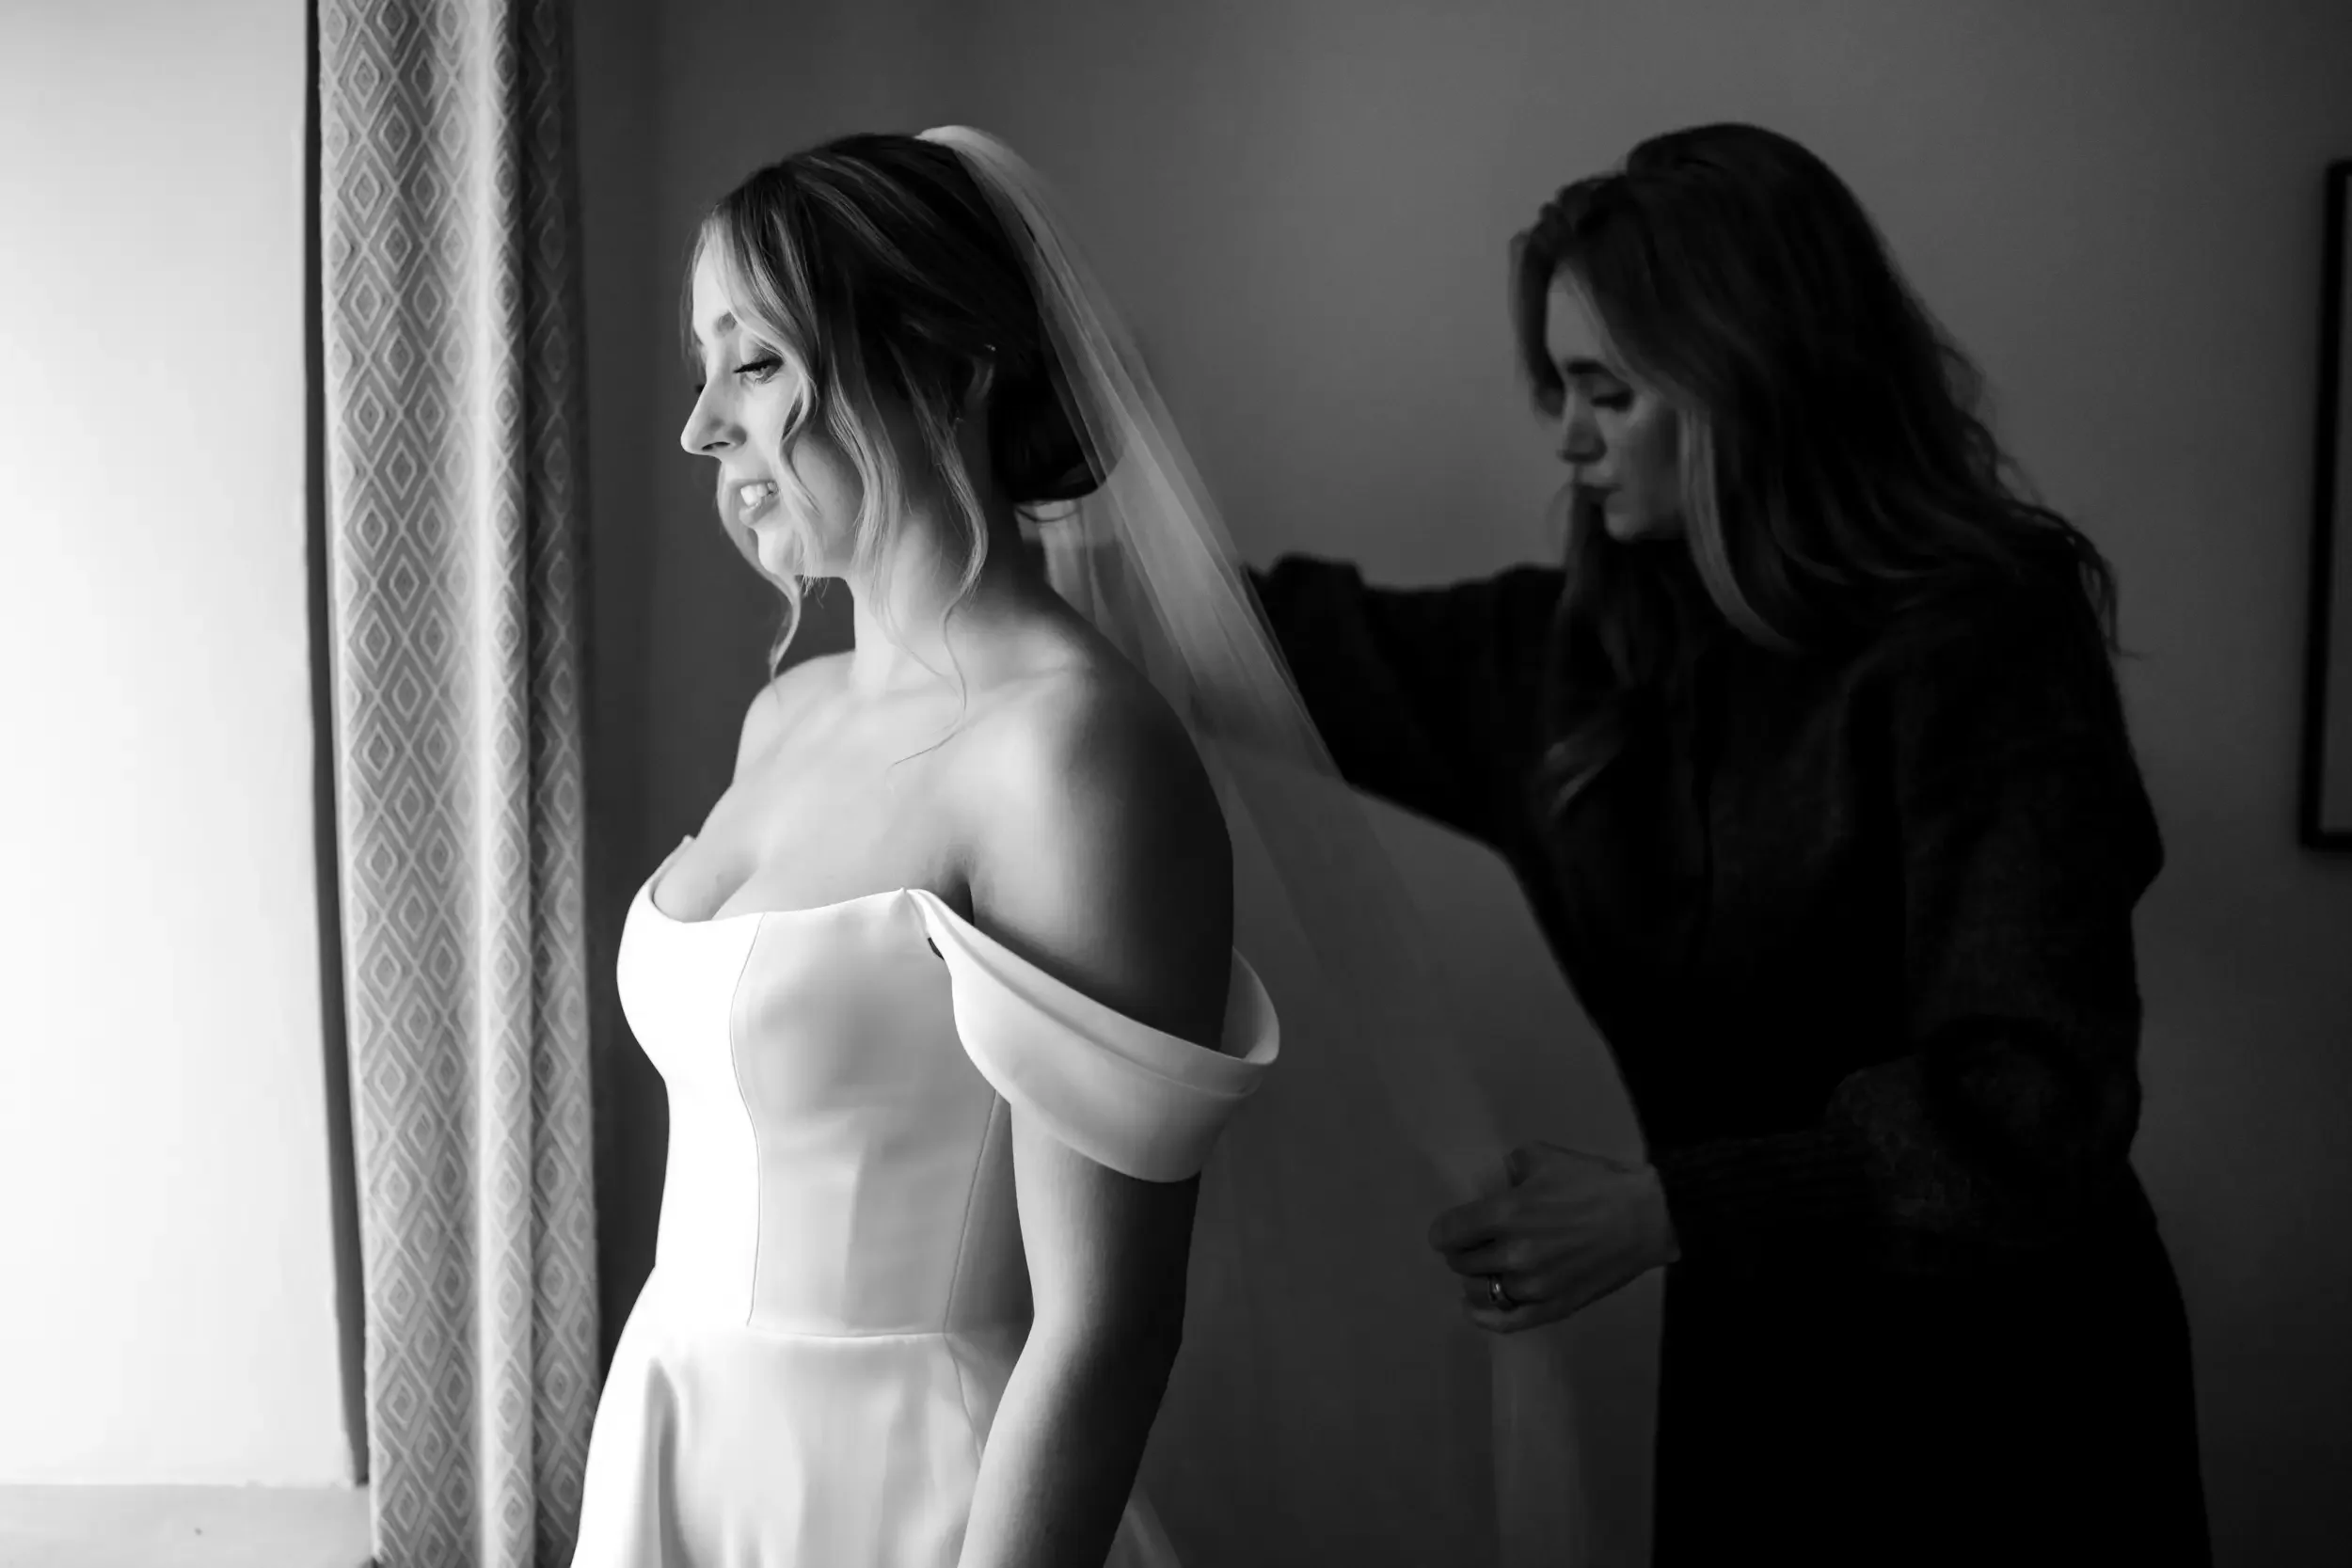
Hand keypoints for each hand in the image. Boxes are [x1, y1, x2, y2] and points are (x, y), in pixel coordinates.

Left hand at [1427, 1142, 1678, 1332]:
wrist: (1646, 1218)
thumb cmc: (1595, 1183)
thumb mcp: (1545, 1157)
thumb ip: (1510, 1169)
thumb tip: (1497, 1184)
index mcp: (1507, 1213)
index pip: (1448, 1233)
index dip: (1446, 1230)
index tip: (1452, 1228)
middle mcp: (1514, 1253)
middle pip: (1460, 1262)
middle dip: (1462, 1250)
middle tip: (1475, 1242)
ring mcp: (1534, 1286)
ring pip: (1478, 1292)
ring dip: (1476, 1279)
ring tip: (1485, 1268)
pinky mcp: (1553, 1307)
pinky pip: (1505, 1322)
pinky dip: (1482, 1317)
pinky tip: (1473, 1307)